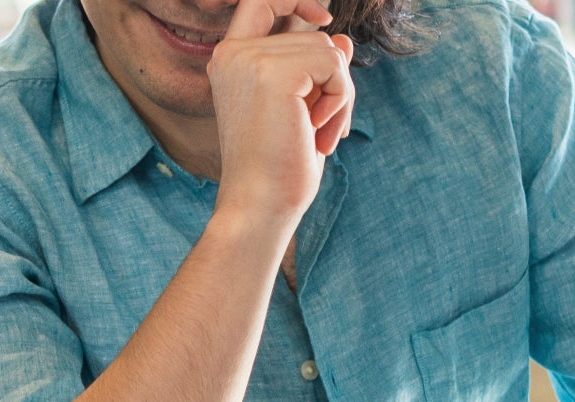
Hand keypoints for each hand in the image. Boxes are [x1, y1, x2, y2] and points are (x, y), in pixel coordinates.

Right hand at [209, 0, 354, 228]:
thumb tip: (343, 39)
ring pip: (328, 51)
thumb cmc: (279, 170)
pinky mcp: (272, 73)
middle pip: (312, 37)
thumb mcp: (304, 111)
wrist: (259, 208)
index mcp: (231, 61)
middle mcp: (233, 53)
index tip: (325, 21)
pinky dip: (340, 100)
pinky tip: (318, 135)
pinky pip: (333, 65)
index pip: (263, 1)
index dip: (296, 0)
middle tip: (322, 131)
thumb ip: (317, 70)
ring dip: (340, 97)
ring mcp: (250, 60)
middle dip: (333, 82)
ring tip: (319, 137)